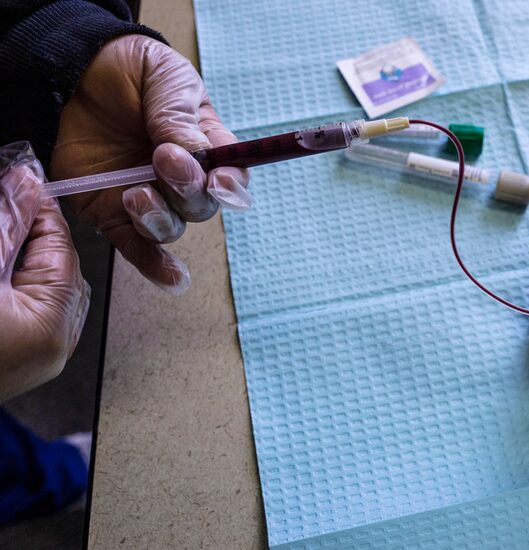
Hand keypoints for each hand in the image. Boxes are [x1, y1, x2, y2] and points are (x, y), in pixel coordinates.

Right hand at [0, 143, 89, 401]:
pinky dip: (19, 283)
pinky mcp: (20, 360)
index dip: (42, 211)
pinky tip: (4, 264)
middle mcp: (55, 346)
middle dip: (34, 232)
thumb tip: (25, 184)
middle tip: (11, 200)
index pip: (61, 248)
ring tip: (6, 228)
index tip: (25, 182)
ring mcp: (39, 358)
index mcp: (50, 324)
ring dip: (26, 256)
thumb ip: (7, 225)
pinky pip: (32, 310)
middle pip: (59, 268)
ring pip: (47, 288)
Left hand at [51, 35, 250, 293]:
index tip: (220, 180)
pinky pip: (137, 248)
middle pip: (201, 207)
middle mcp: (182, 180)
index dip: (231, 186)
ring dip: (159, 218)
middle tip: (164, 158)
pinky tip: (173, 280)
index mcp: (207, 148)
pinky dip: (156, 268)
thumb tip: (197, 156)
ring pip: (170, 228)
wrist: (76, 70)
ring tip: (137, 192)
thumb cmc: (132, 72)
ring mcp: (149, 198)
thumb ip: (181, 119)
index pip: (232, 178)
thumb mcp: (167, 81)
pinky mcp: (113, 213)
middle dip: (186, 189)